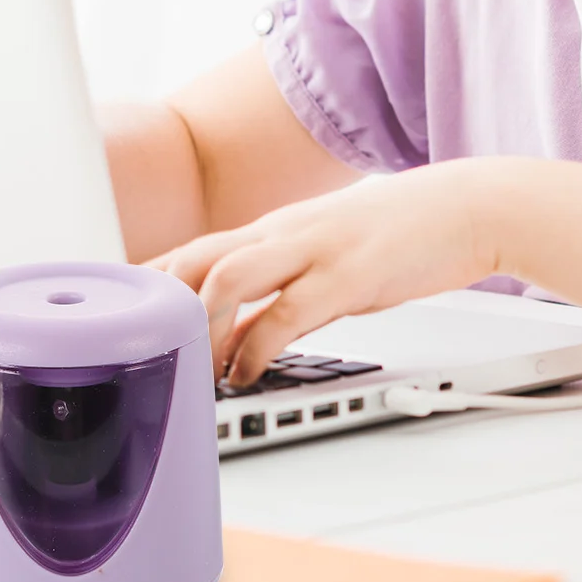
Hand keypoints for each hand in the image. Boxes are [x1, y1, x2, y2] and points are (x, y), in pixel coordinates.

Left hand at [148, 160, 496, 383]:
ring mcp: (313, 250)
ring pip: (228, 275)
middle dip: (156, 304)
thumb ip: (274, 299)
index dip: (147, 284)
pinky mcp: (349, 275)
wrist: (466, 208)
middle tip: (135, 349)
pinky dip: (256, 345)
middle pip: (194, 257)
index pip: (192, 251)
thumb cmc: (394, 237)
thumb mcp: (322, 265)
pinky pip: (287, 311)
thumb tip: (229, 341)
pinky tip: (245, 373)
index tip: (115, 320)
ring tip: (189, 368)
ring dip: (198, 324)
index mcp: (273, 230)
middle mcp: (282, 234)